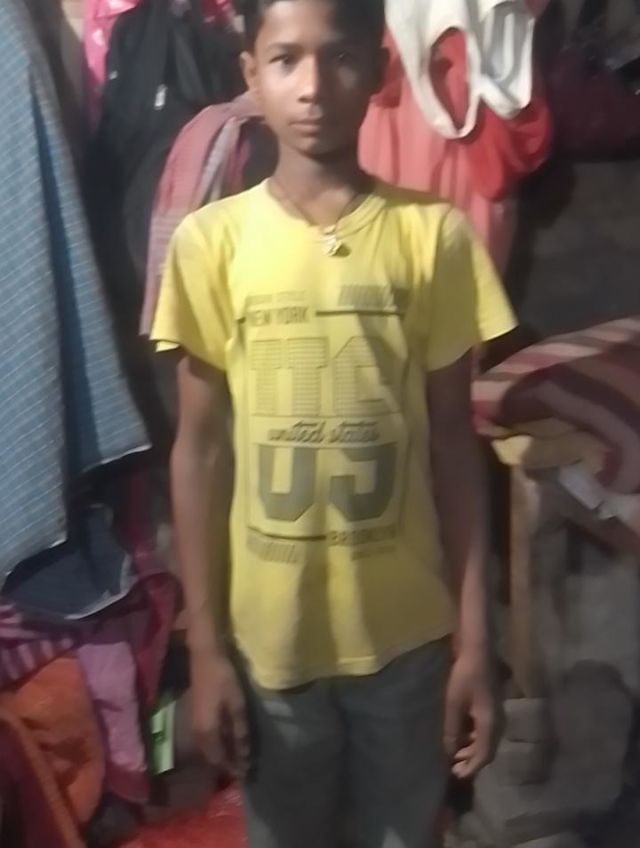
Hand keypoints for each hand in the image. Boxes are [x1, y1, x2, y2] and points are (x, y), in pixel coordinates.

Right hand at [190, 650, 249, 777]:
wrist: (205, 656)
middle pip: (212, 757)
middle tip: (245, 767)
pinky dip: (218, 744)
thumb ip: (239, 730)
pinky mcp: (196, 716)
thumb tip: (244, 754)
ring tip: (239, 755)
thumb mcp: (236, 704)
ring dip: (222, 754)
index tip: (247, 774)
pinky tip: (229, 739)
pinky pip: (207, 739)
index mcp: (208, 732)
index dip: (233, 768)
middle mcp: (198, 733)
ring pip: (209, 748)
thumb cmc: (222, 678)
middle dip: (227, 764)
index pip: (220, 760)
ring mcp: (195, 724)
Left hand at [444, 652, 494, 778]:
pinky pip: (485, 729)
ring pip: (486, 740)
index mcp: (491, 725)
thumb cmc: (464, 676)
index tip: (456, 775)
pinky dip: (474, 736)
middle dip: (470, 760)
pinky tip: (460, 733)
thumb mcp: (453, 705)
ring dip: (471, 748)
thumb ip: (452, 731)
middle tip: (452, 765)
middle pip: (487, 750)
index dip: (470, 768)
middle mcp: (498, 722)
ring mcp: (497, 713)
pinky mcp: (491, 705)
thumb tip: (449, 753)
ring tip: (454, 751)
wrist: (478, 650)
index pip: (484, 756)